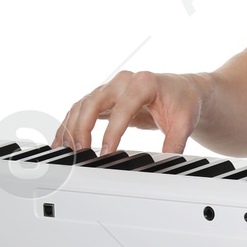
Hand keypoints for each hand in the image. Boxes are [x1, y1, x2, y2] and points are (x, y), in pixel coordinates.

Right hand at [56, 70, 206, 156]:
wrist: (182, 90)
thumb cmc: (182, 101)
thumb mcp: (184, 122)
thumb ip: (175, 143)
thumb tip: (167, 164)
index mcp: (143, 83)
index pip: (122, 108)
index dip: (112, 132)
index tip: (107, 153)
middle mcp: (123, 82)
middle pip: (93, 101)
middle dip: (83, 128)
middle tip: (80, 152)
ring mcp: (111, 88)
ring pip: (82, 105)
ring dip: (71, 127)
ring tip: (65, 150)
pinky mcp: (104, 98)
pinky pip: (81, 109)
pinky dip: (70, 124)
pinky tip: (62, 141)